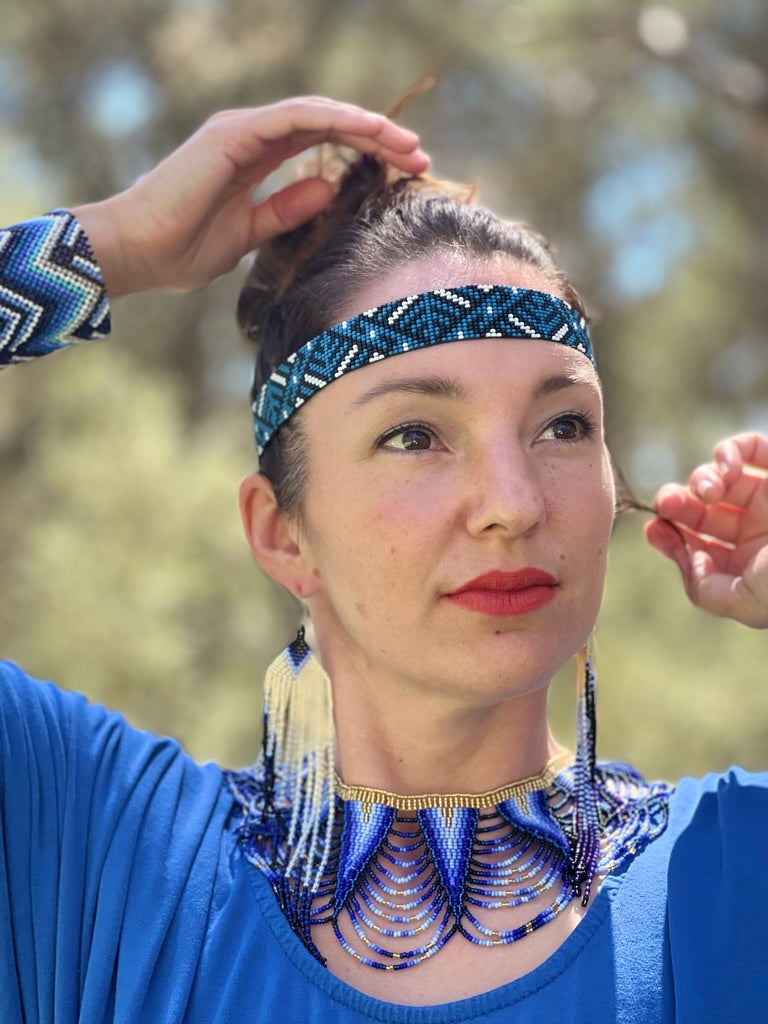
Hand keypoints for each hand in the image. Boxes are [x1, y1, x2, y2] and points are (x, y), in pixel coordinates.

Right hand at [73, 97, 428, 296]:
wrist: (140, 253)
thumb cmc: (184, 251)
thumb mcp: (250, 235)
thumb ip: (287, 212)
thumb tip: (328, 192)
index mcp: (256, 160)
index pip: (321, 146)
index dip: (364, 153)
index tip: (404, 172)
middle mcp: (252, 138)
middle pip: (328, 125)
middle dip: (377, 138)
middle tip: (420, 156)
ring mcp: (243, 131)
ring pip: (318, 115)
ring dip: (366, 126)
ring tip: (406, 144)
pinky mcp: (235, 134)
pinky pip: (295, 116)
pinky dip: (334, 119)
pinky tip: (368, 129)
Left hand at [645, 433, 767, 626]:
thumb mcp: (745, 602)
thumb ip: (705, 588)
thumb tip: (686, 556)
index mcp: (749, 565)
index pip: (698, 547)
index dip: (670, 537)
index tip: (653, 529)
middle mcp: (758, 531)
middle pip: (701, 511)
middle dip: (678, 505)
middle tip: (668, 502)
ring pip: (718, 479)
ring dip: (700, 479)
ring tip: (708, 490)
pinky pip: (750, 447)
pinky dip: (730, 451)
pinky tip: (726, 467)